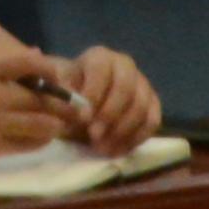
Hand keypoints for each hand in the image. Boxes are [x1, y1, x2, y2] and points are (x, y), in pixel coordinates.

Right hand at [0, 51, 76, 164]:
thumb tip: (37, 56)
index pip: (28, 63)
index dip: (49, 69)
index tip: (59, 77)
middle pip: (40, 97)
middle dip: (62, 102)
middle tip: (77, 106)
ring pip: (39, 124)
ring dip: (55, 124)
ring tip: (62, 124)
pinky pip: (25, 145)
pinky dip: (37, 140)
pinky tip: (40, 138)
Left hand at [47, 44, 164, 149]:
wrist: (81, 106)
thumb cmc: (67, 96)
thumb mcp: (56, 91)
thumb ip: (59, 93)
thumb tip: (70, 100)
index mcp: (100, 58)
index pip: (100, 71)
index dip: (93, 94)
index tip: (82, 118)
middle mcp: (125, 66)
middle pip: (125, 89)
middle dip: (109, 115)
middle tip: (94, 136)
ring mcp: (142, 85)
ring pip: (140, 107)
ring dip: (121, 131)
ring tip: (102, 148)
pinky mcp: (152, 105)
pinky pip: (152, 122)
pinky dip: (135, 139)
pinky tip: (117, 150)